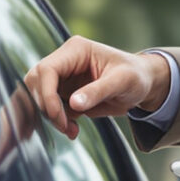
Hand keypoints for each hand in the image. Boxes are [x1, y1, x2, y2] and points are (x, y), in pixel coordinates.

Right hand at [21, 36, 169, 139]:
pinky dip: (57, 122)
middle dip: (46, 107)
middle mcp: (64, 61)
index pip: (47, 69)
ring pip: (39, 97)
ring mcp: (62, 78)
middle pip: (36, 83)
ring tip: (70, 130)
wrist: (142, 85)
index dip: (47, 94)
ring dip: (50, 117)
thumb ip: (97, 92)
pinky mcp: (64, 93)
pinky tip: (72, 130)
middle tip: (64, 126)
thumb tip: (73, 104)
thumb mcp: (121, 82)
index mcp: (76, 50)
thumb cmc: (135, 76)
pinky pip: (50, 108)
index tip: (58, 115)